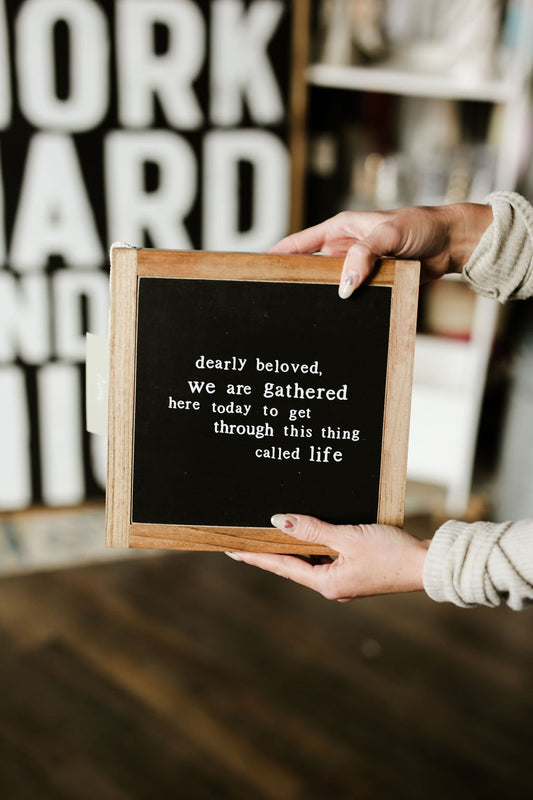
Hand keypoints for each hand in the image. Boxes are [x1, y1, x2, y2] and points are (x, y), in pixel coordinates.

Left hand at [226, 514, 429, 601]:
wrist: (426, 564)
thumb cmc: (392, 552)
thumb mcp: (349, 536)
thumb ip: (313, 529)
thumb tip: (280, 522)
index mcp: (327, 583)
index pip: (281, 566)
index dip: (255, 556)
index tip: (232, 550)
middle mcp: (332, 586)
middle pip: (292, 565)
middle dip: (269, 551)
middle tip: (244, 540)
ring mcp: (344, 581)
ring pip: (309, 561)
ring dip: (291, 547)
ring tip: (268, 534)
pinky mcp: (355, 573)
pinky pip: (325, 558)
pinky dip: (312, 546)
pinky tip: (306, 533)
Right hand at [269, 203, 492, 298]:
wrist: (453, 243)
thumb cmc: (424, 227)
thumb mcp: (391, 235)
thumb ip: (365, 255)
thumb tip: (344, 285)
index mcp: (341, 228)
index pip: (299, 243)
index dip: (277, 255)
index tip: (257, 269)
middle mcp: (346, 248)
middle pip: (310, 267)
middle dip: (295, 281)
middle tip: (275, 298)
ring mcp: (359, 267)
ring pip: (331, 285)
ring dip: (322, 296)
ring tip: (301, 313)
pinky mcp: (373, 283)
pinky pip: (353, 295)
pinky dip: (345, 306)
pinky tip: (336, 318)